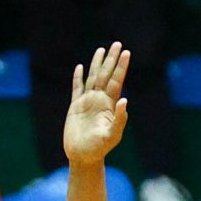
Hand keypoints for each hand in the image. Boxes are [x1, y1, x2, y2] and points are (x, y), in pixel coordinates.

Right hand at [62, 42, 132, 165]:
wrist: (83, 156)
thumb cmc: (100, 148)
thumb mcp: (112, 135)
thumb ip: (119, 119)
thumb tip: (124, 100)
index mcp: (109, 104)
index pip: (116, 81)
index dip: (121, 67)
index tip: (126, 52)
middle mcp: (100, 100)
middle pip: (106, 75)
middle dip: (111, 60)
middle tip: (117, 44)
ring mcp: (87, 102)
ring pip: (92, 77)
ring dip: (97, 64)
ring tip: (101, 49)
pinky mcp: (75, 107)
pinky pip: (76, 88)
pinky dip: (78, 78)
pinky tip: (79, 67)